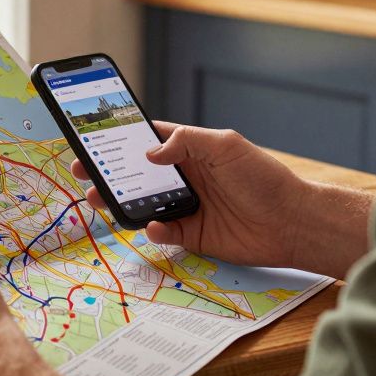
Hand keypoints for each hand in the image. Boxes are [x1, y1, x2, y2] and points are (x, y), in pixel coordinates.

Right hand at [73, 122, 307, 267]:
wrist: (291, 222)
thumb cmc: (263, 177)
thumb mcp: (225, 145)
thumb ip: (186, 142)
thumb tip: (149, 153)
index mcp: (191, 151)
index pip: (149, 141)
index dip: (120, 141)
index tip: (93, 140)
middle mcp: (185, 178)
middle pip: (137, 175)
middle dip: (109, 173)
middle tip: (84, 173)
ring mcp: (188, 207)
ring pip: (143, 205)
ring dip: (120, 203)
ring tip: (100, 201)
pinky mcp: (193, 235)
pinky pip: (163, 233)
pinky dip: (153, 231)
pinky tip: (153, 226)